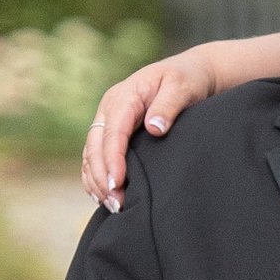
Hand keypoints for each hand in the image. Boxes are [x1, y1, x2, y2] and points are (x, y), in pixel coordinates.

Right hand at [83, 49, 220, 209]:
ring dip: (97, 181)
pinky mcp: (111, 132)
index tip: (118, 183)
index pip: (112, 132)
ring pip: (91, 154)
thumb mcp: (182, 87)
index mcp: (124, 96)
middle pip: (95, 147)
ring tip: (113, 205)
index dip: (112, 159)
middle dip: (101, 176)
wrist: (188, 73)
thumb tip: (154, 128)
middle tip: (116, 203)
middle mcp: (109, 109)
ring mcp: (107, 121)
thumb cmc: (187, 80)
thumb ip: (169, 105)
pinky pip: (95, 157)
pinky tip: (103, 196)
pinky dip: (95, 177)